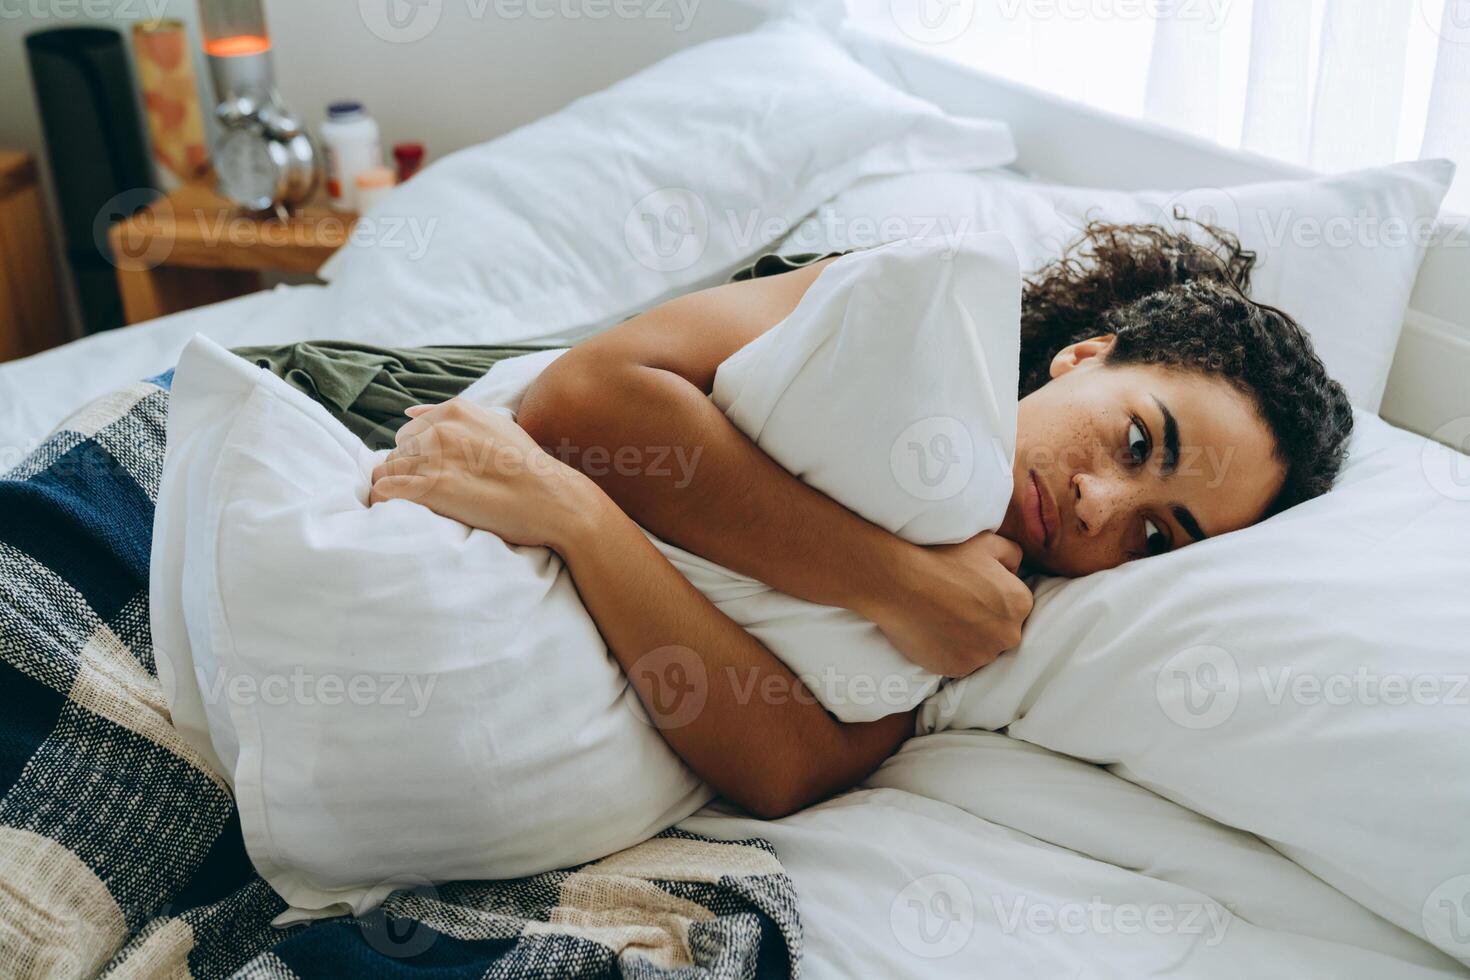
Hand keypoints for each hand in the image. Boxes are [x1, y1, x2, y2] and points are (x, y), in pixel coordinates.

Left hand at [369, 399, 602, 550]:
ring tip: (420, 504)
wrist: (552, 500)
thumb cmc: (528, 467)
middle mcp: (440, 429)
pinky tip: (398, 510)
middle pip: (398, 451)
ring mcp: (434, 458)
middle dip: (409, 471)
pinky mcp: (431, 488)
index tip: (440, 475)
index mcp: (454, 410)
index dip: (421, 457)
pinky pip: (385, 489)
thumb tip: (409, 410)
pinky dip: (384, 501)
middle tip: (435, 492)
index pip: (410, 432)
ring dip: (398, 487)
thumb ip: (452, 415)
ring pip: (387, 469)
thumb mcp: (494, 424)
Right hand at [864, 532, 1032, 678]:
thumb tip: (1014, 570)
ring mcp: (983, 655)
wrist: (901, 582)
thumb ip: (1012, 554)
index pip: (1013, 606)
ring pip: (981, 650)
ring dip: (968, 639)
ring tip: (943, 619)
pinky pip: (959, 662)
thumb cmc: (943, 559)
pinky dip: (949, 652)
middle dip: (984, 622)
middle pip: (1001, 631)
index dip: (992, 598)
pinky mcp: (958, 669)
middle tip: (956, 606)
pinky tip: (934, 632)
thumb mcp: (986, 541)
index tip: (971, 592)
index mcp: (1019, 603)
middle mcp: (1009, 634)